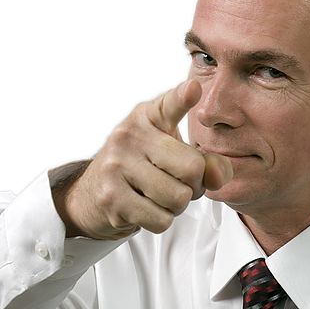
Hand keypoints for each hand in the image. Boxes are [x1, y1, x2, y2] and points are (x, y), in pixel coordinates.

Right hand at [52, 80, 232, 239]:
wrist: (92, 194)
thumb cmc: (144, 167)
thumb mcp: (175, 152)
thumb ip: (208, 161)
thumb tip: (217, 177)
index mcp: (148, 117)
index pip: (169, 104)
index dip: (183, 97)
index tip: (193, 89)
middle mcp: (129, 136)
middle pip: (192, 168)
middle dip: (195, 184)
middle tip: (180, 183)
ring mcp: (117, 167)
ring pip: (178, 198)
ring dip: (177, 206)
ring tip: (161, 195)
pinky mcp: (112, 199)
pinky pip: (161, 219)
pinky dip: (162, 219)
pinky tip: (147, 208)